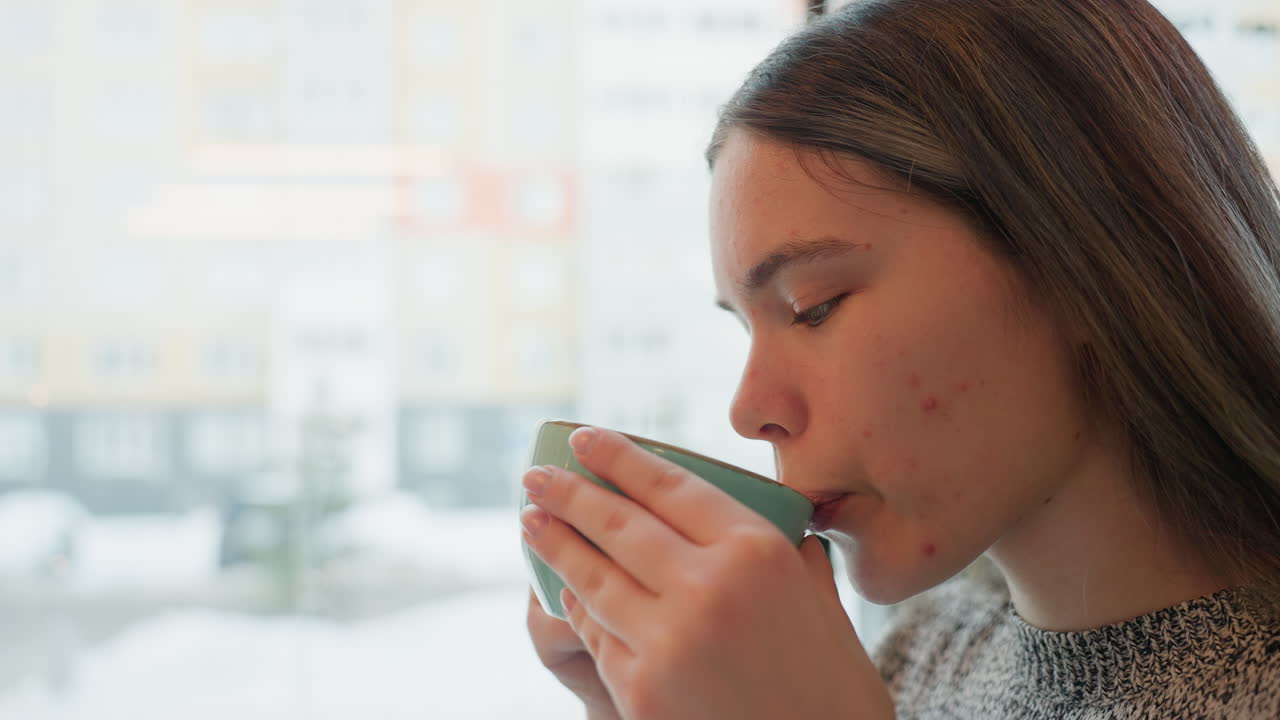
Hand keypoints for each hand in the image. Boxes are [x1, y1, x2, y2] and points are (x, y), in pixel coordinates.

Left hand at [519, 427, 894, 719]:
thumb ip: (797, 560)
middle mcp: (707, 587)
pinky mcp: (643, 691)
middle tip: (535, 475)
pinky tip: (566, 590)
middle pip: (618, 524)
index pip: (669, 486)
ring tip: (531, 521)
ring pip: (594, 578)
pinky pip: (599, 635)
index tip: (584, 439)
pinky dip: (579, 607)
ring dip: (555, 545)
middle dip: (568, 493)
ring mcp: (668, 641)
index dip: (619, 458)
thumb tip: (788, 526)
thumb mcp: (827, 606)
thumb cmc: (835, 690)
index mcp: (756, 552)